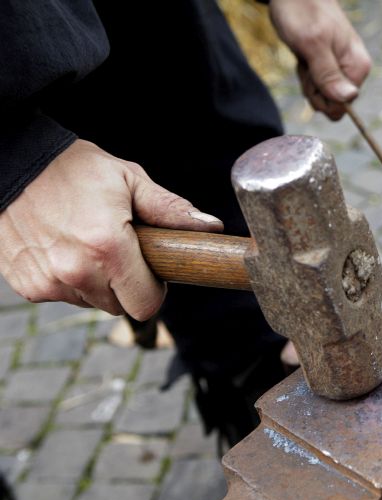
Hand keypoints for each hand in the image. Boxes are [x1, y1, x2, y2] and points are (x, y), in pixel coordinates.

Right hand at [0, 140, 223, 319]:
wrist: (13, 162)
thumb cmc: (74, 169)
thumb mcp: (129, 180)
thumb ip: (170, 210)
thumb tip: (211, 227)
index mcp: (108, 248)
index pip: (146, 304)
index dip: (154, 289)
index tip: (151, 268)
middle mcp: (76, 271)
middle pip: (120, 306)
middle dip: (127, 285)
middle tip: (120, 250)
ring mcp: (47, 281)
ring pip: (91, 302)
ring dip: (96, 282)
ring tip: (87, 243)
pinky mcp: (27, 285)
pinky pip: (62, 295)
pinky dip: (68, 279)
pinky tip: (63, 247)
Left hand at [269, 0, 371, 119]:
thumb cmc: (303, 12)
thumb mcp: (312, 44)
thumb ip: (329, 73)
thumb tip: (349, 98)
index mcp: (358, 67)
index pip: (342, 106)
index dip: (320, 95)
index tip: (313, 71)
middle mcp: (354, 71)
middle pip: (332, 103)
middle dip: (312, 87)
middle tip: (307, 59)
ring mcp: (342, 69)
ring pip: (323, 95)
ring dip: (308, 79)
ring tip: (306, 54)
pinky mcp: (331, 66)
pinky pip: (318, 85)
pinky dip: (306, 73)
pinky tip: (305, 56)